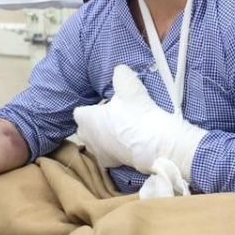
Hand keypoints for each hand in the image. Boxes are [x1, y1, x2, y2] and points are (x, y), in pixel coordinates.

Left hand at [73, 65, 204, 177]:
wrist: (154, 145)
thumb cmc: (137, 114)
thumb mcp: (129, 86)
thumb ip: (121, 75)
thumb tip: (120, 70)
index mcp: (85, 119)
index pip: (80, 111)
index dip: (91, 107)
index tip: (103, 105)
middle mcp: (86, 137)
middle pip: (85, 127)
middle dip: (95, 122)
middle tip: (113, 115)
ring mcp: (97, 153)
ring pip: (95, 142)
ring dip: (104, 136)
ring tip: (122, 129)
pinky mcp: (110, 164)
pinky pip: (107, 154)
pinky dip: (114, 149)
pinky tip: (127, 143)